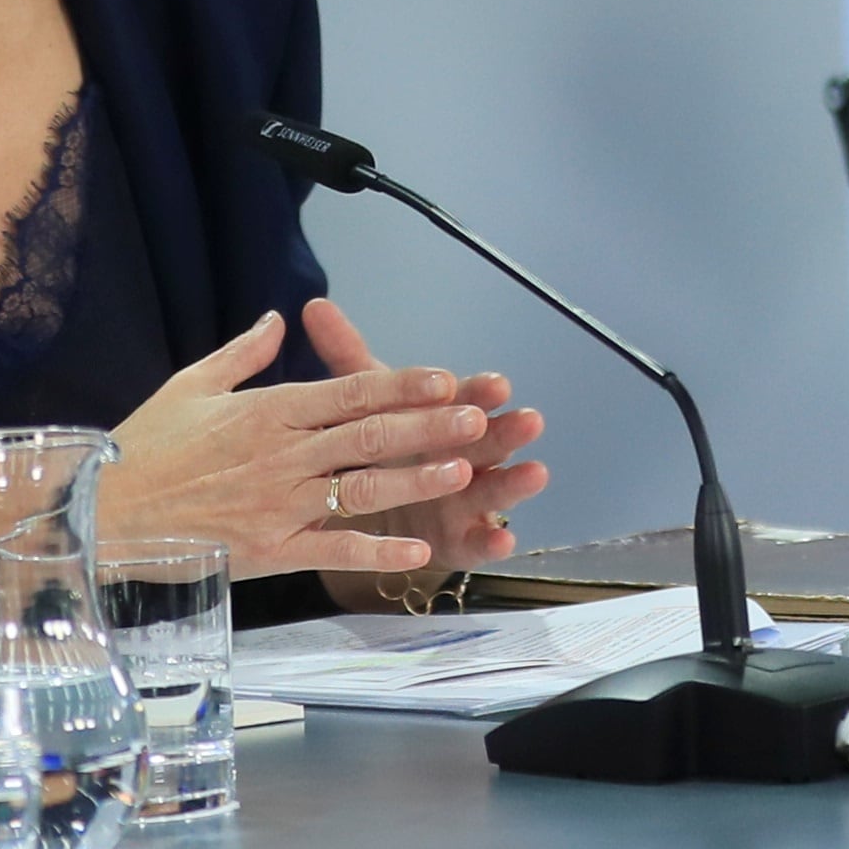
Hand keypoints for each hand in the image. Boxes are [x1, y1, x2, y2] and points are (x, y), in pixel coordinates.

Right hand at [93, 307, 507, 578]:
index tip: (447, 378)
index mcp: (268, 410)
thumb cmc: (145, 448)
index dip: (402, 384)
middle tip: (480, 419)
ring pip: (361, 487)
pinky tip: (417, 551)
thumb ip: (243, 353)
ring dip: (415, 478)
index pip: (348, 390)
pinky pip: (332, 548)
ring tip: (462, 471)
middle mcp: (282, 454)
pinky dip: (376, 551)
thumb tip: (279, 318)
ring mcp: (279, 503)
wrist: (101, 513)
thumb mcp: (191, 385)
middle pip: (368, 435)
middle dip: (428, 425)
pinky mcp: (270, 548)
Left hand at [301, 298, 548, 595]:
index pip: (464, 399)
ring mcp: (466, 499)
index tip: (497, 384)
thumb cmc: (383, 444)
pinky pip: (477, 543)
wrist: (380, 509)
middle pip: (487, 440)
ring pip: (492, 489)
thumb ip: (347, 358)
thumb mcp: (364, 403)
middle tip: (530, 420)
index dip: (480, 393)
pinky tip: (504, 542)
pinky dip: (491, 542)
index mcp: (443, 417)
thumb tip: (314, 305)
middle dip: (508, 431)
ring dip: (514, 482)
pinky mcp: (461, 540)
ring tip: (534, 474)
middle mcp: (464, 454)